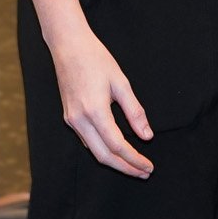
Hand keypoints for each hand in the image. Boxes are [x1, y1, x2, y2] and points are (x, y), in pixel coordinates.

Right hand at [49, 27, 153, 177]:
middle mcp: (80, 120)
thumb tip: (147, 136)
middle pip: (104, 156)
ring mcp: (72, 120)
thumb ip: (134, 112)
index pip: (118, 146)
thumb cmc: (96, 59)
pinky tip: (115, 148)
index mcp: (95, 111)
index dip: (135, 160)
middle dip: (125, 168)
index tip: (148, 167)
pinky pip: (87, 141)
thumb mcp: (121, 83)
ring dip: (114, 161)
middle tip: (144, 173)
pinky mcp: (69, 117)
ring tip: (134, 163)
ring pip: (94, 151)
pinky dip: (102, 150)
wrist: (68, 45)